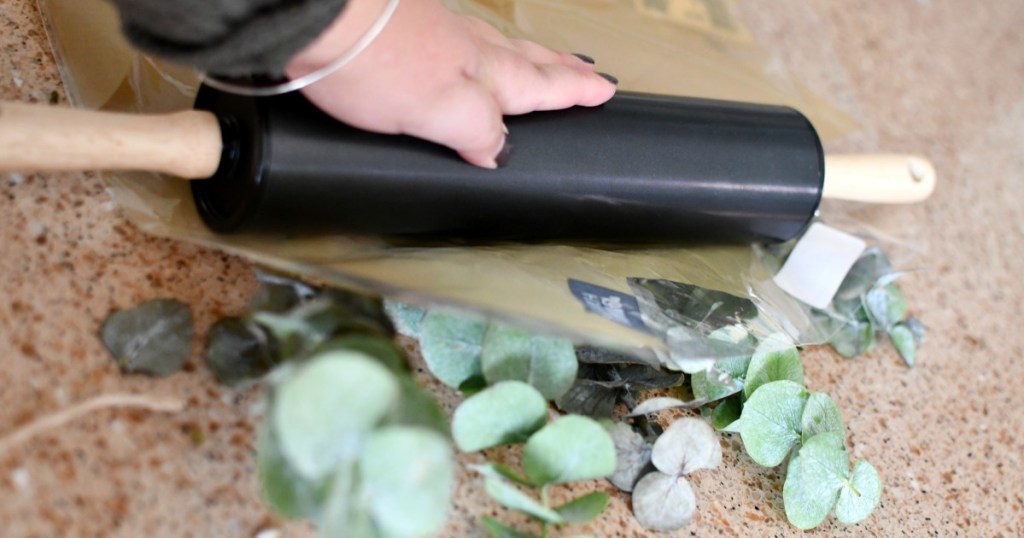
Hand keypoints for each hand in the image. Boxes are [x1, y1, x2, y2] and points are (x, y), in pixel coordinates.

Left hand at [285, 0, 616, 167]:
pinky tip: (468, 52)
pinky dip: (481, 48)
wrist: (317, 15)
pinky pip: (460, 40)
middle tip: (587, 71)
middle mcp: (463, 49)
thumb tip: (499, 151)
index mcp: (480, 73)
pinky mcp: (401, 30)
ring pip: (495, 46)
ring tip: (546, 59)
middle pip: (524, 60)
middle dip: (558, 68)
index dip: (571, 91)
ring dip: (526, 56)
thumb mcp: (436, 111)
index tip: (602, 91)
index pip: (538, 86)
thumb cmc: (372, 62)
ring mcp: (433, 34)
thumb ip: (475, 130)